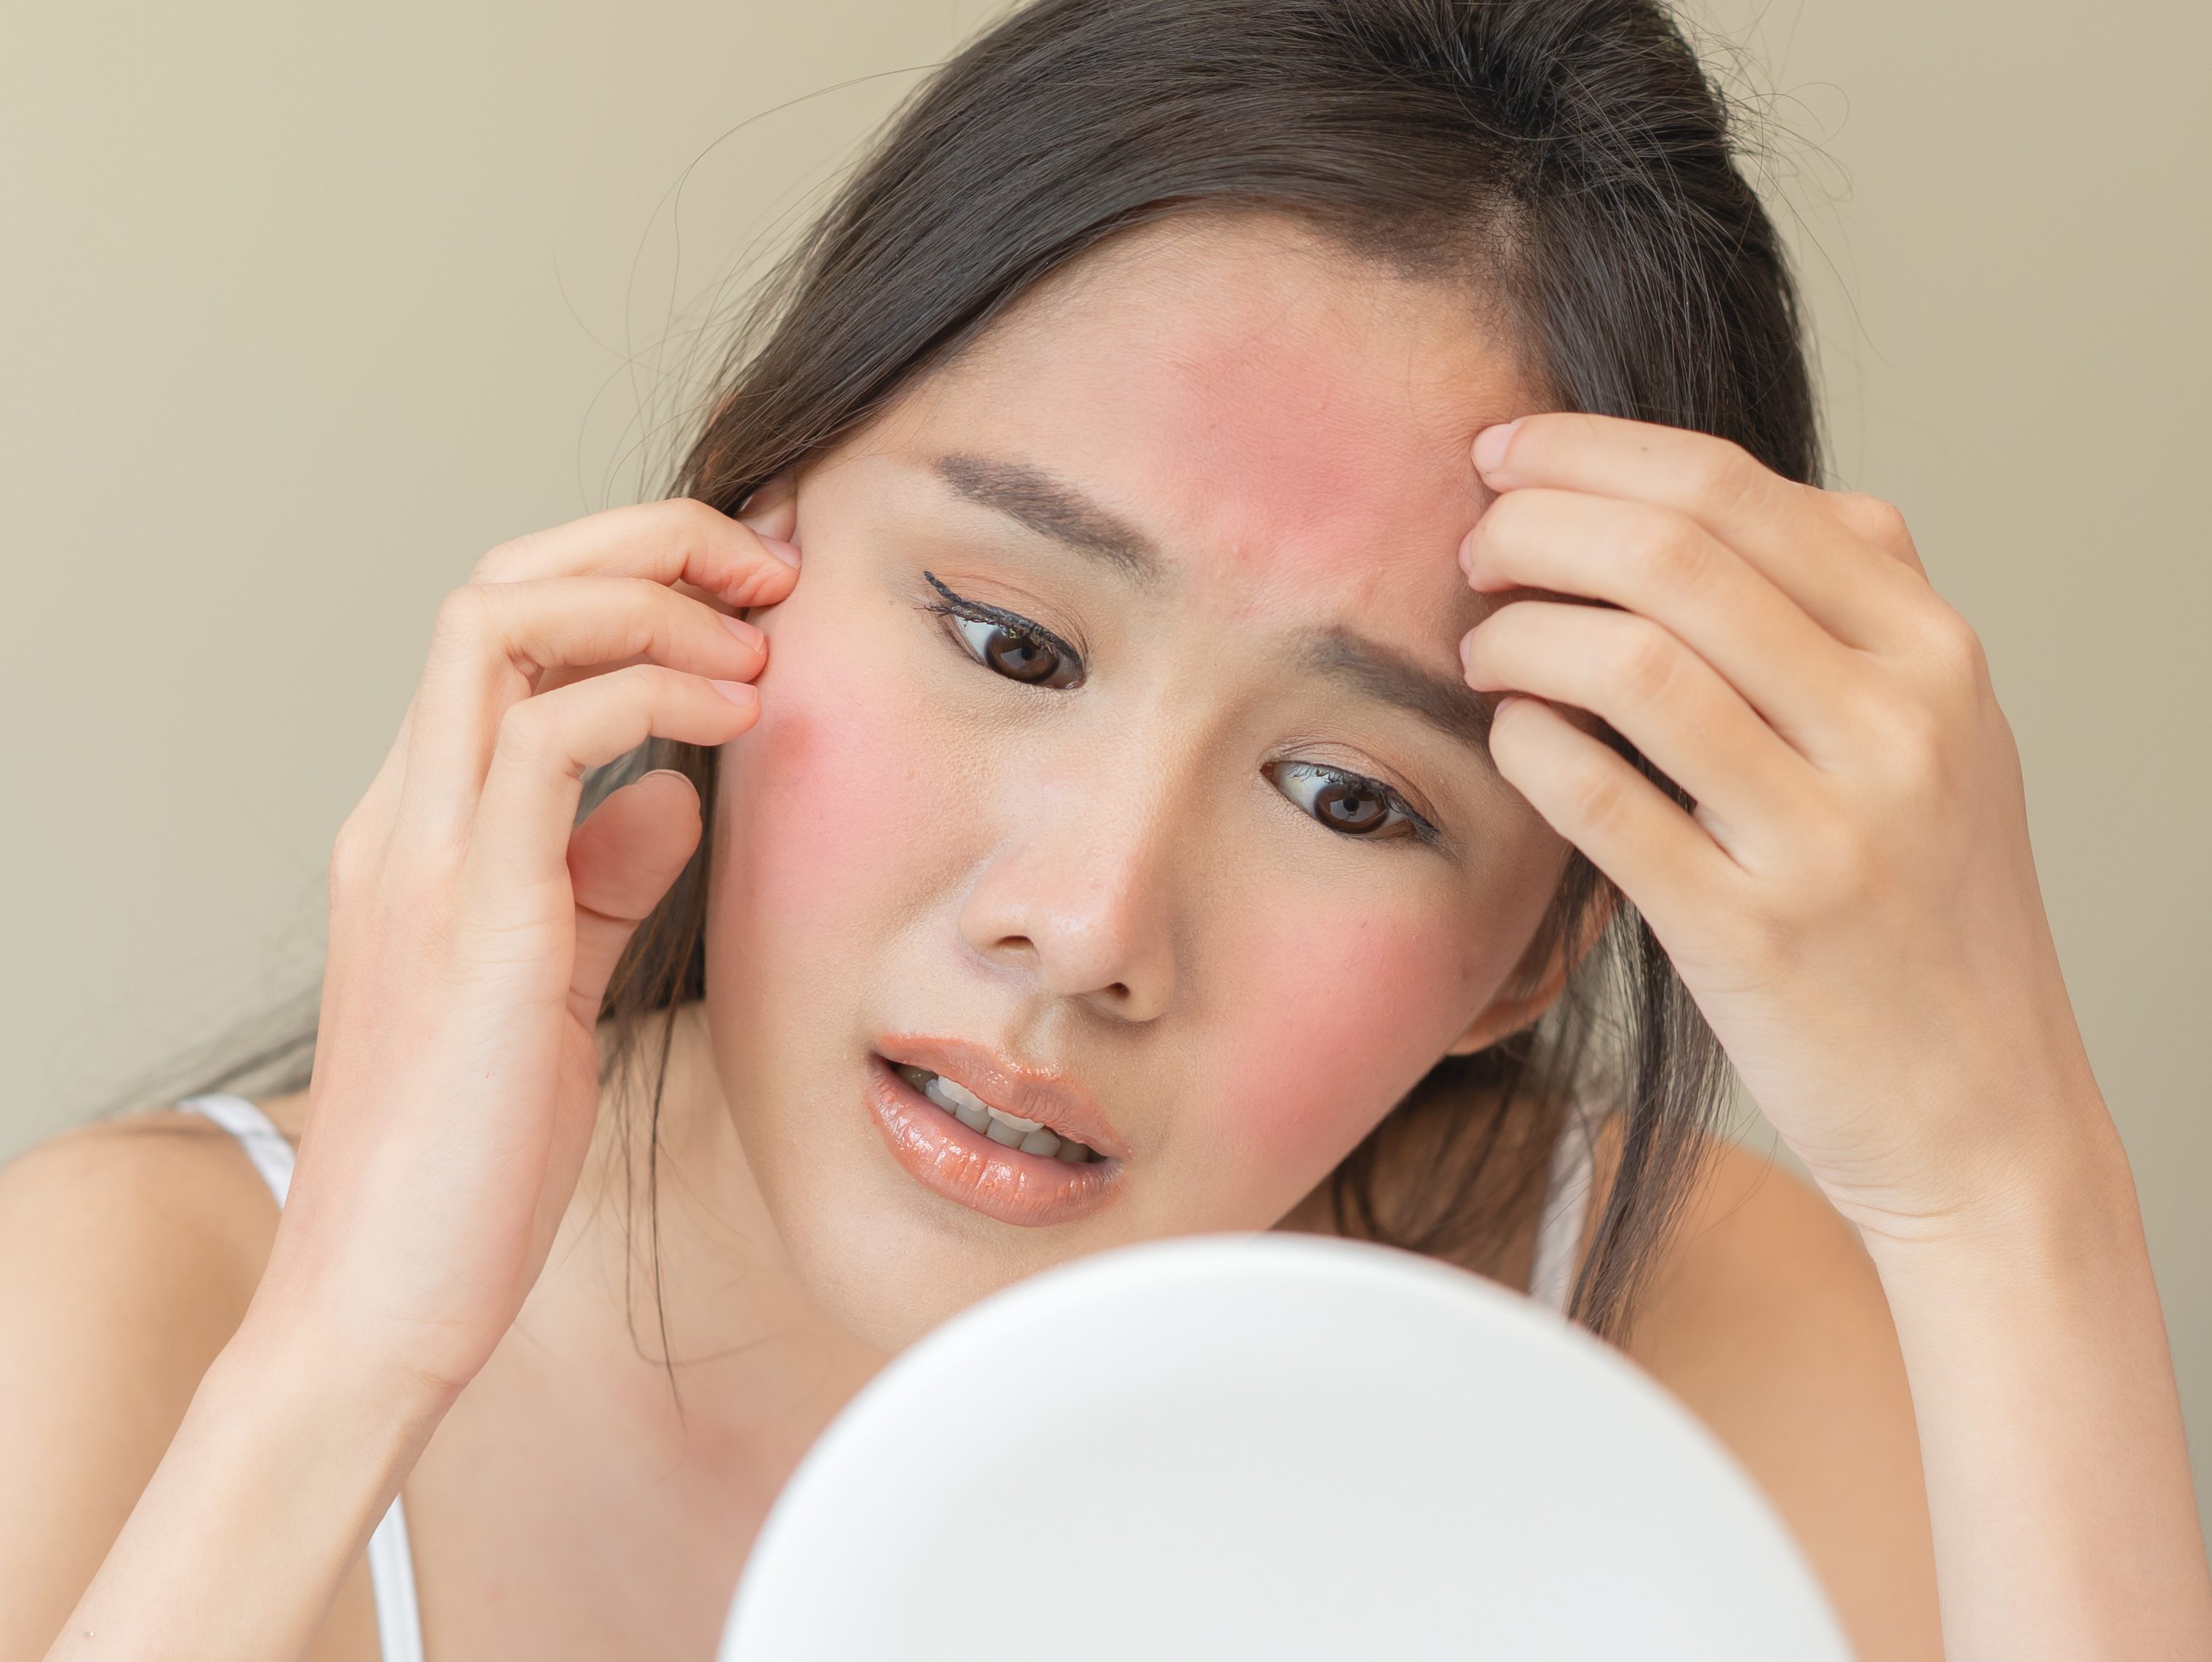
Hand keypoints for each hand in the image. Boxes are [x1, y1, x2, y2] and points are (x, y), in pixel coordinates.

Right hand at [247, 497, 799, 1406]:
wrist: (381, 1300)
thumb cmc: (468, 1153)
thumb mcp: (550, 984)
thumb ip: (598, 879)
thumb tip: (670, 794)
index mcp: (423, 824)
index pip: (504, 628)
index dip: (629, 576)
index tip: (751, 596)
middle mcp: (405, 815)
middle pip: (497, 584)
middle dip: (644, 543)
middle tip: (772, 566)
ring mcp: (424, 857)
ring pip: (502, 622)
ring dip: (651, 601)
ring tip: (759, 643)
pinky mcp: (471, 920)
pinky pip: (546, 740)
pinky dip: (649, 699)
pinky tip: (731, 726)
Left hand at [1458, 414, 2106, 1241]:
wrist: (1985, 1113)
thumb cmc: (1928, 915)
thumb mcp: (1938, 738)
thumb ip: (1843, 614)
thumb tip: (1685, 504)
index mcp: (1933, 652)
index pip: (1735, 489)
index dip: (1591, 453)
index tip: (1507, 454)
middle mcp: (1896, 724)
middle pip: (1671, 553)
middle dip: (1534, 525)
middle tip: (1473, 547)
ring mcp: (1828, 830)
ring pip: (1627, 663)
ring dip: (1518, 634)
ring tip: (1482, 647)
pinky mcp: (1751, 931)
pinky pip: (1599, 797)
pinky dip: (1528, 745)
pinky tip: (1510, 735)